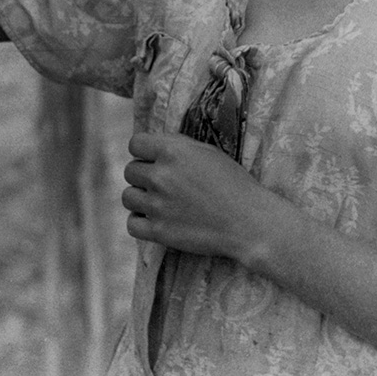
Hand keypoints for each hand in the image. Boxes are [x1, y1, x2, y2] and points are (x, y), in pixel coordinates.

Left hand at [121, 132, 273, 260]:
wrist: (249, 221)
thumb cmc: (233, 183)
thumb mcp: (208, 152)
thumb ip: (177, 146)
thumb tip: (154, 145)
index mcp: (172, 151)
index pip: (135, 143)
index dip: (144, 151)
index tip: (153, 159)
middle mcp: (160, 176)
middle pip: (130, 171)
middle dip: (144, 175)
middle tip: (163, 183)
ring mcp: (157, 205)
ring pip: (127, 197)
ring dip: (140, 198)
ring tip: (158, 202)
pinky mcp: (159, 231)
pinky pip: (132, 224)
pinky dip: (140, 222)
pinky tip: (154, 219)